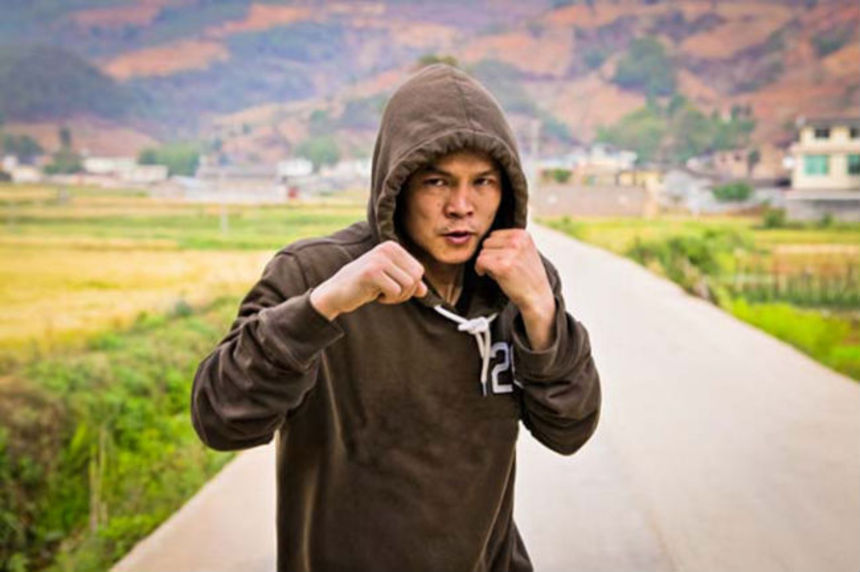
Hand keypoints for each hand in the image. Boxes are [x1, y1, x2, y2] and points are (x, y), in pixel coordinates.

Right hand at [310, 241, 427, 320]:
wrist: (336, 293)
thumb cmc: (364, 286)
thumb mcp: (389, 281)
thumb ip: (408, 283)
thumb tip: (424, 291)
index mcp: (392, 246)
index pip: (419, 270)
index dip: (409, 286)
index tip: (391, 286)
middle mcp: (387, 248)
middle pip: (415, 278)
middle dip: (405, 292)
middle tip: (387, 293)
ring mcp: (379, 259)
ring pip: (408, 285)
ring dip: (396, 296)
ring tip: (380, 293)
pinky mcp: (372, 272)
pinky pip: (396, 291)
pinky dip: (387, 299)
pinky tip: (373, 294)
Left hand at [475, 229, 554, 317]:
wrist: (537, 296)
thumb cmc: (527, 275)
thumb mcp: (524, 251)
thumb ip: (509, 241)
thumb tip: (482, 238)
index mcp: (523, 234)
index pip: (494, 234)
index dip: (493, 248)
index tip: (498, 259)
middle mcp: (517, 241)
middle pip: (486, 242)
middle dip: (488, 255)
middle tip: (497, 266)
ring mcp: (511, 253)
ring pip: (482, 252)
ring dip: (485, 263)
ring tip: (496, 271)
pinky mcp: (503, 266)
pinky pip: (480, 261)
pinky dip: (480, 269)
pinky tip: (486, 274)